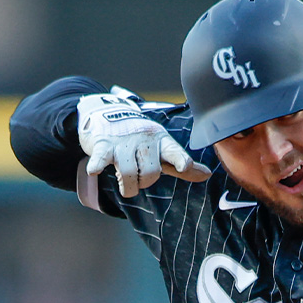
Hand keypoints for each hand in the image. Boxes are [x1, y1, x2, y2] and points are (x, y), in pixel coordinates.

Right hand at [77, 92, 211, 196]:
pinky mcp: (104, 145)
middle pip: (150, 172)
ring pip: (127, 173)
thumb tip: (208, 175)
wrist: (108, 116)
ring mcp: (123, 142)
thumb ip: (182, 165)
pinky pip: (102, 157)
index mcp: (161, 141)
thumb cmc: (141, 140)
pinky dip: (97, 165)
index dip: (180, 160)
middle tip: (139, 181)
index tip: (185, 166)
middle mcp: (144, 140)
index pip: (173, 152)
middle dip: (145, 183)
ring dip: (127, 186)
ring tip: (126, 186)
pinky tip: (94, 171)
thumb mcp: (162, 150)